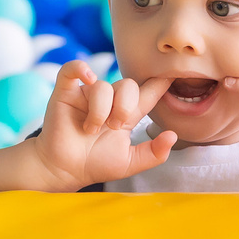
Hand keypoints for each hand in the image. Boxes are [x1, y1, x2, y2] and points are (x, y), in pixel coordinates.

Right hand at [24, 61, 178, 188]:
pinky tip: (87, 78)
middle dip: (125, 108)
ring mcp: (87, 94)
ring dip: (101, 110)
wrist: (65, 170)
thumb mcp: (130, 163)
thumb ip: (154, 153)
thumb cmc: (95, 164)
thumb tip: (173, 135)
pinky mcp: (66, 91)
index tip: (174, 74)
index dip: (161, 83)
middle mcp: (109, 100)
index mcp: (127, 113)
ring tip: (92, 129)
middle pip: (128, 85)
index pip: (148, 92)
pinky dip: (81, 68)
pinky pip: (73, 68)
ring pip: (103, 86)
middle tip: (113, 128)